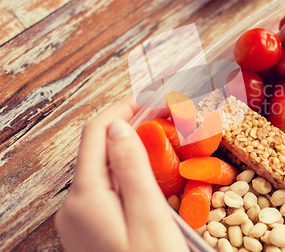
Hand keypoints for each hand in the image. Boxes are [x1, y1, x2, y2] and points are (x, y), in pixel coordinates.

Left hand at [55, 96, 188, 251]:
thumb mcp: (148, 215)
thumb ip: (131, 168)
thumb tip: (120, 127)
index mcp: (85, 196)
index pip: (95, 134)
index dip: (121, 111)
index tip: (149, 103)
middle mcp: (73, 205)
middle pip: (97, 151)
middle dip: (128, 131)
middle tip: (164, 124)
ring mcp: (79, 219)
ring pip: (102, 170)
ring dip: (129, 153)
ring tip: (162, 147)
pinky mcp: (89, 229)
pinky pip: (105, 190)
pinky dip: (126, 175)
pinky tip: (149, 177)